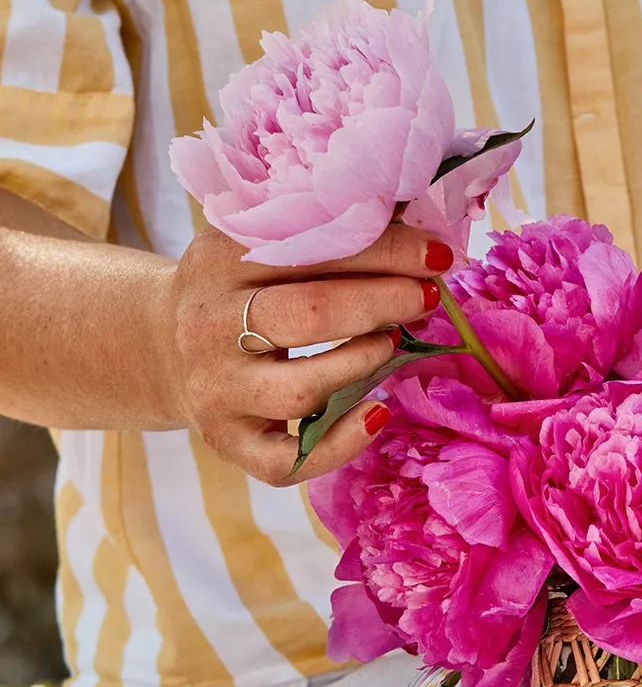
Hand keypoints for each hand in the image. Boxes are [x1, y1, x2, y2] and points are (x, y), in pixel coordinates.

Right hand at [163, 222, 452, 484]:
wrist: (161, 344)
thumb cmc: (236, 290)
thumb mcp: (255, 246)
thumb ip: (318, 235)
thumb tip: (411, 225)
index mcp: (218, 261)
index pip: (312, 249)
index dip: (385, 252)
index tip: (436, 256)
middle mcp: (208, 326)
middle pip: (311, 314)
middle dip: (384, 303)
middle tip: (426, 298)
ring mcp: (216, 390)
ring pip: (302, 390)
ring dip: (362, 364)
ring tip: (394, 344)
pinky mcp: (227, 440)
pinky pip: (288, 461)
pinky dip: (342, 445)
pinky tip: (379, 413)